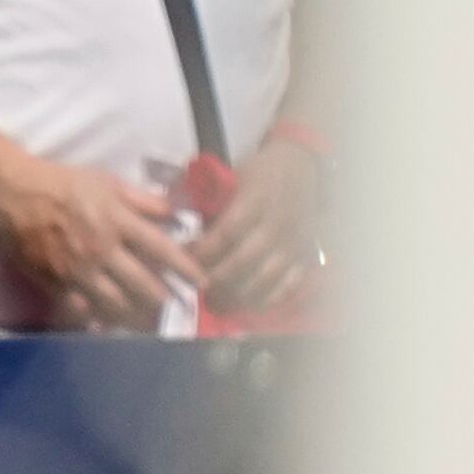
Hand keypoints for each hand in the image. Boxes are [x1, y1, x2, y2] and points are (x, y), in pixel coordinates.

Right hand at [0, 153, 197, 331]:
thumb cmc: (62, 184)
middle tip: (175, 308)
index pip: (162, 249)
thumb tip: (174, 213)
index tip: (201, 281)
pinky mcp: (55, 284)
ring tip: (146, 320)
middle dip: (164, 299)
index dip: (186, 267)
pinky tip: (104, 324)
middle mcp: (102, 251)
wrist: (13, 196)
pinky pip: (80, 310)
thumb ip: (142, 200)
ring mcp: (78, 271)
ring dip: (134, 314)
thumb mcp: (107, 182)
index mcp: (118, 222)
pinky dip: (95, 320)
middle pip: (143, 284)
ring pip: (114, 303)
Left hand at [195, 136, 323, 323]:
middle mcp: (277, 225)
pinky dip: (267, 300)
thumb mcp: (228, 177)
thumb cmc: (255, 175)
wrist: (299, 167)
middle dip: (214, 280)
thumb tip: (167, 220)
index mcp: (255, 201)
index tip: (180, 261)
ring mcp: (294, 243)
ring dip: (237, 296)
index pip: (226, 233)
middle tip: (193, 291)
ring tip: (215, 305)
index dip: (202, 252)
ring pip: (265, 279)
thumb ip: (202, 200)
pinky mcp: (306, 255)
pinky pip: (288, 285)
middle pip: (243, 261)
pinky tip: (246, 306)